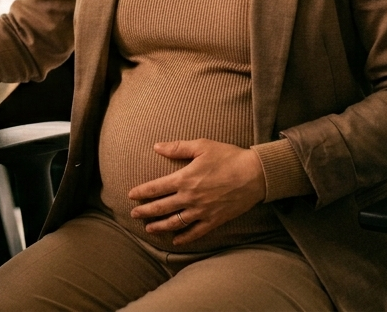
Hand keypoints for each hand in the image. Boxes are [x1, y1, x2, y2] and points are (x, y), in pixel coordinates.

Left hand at [127, 139, 267, 246]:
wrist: (255, 174)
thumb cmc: (228, 157)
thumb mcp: (202, 146)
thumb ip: (177, 148)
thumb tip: (156, 146)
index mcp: (184, 179)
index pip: (156, 188)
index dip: (142, 192)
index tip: (131, 195)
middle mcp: (190, 197)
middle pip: (161, 207)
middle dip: (145, 211)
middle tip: (133, 214)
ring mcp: (202, 211)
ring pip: (175, 223)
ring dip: (160, 226)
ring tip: (149, 228)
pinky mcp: (214, 220)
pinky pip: (196, 232)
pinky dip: (184, 238)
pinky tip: (176, 241)